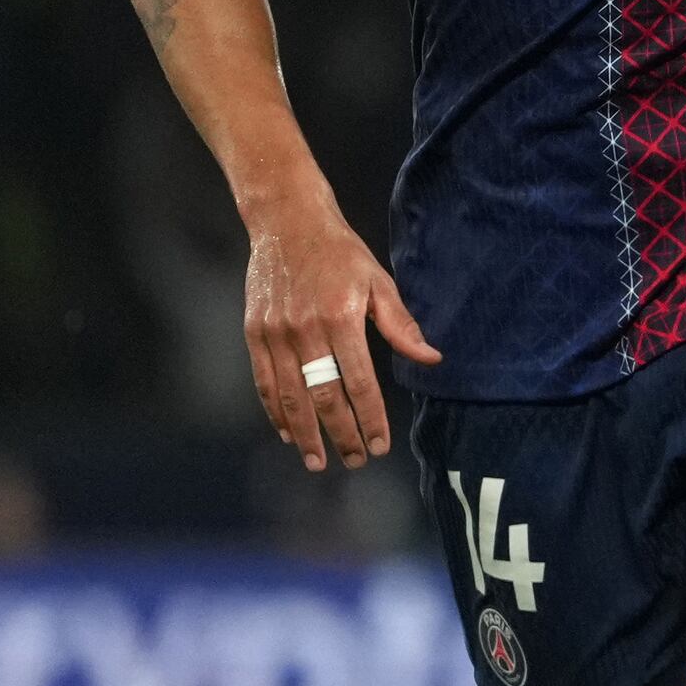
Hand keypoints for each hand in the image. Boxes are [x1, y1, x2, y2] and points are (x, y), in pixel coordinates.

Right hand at [243, 197, 440, 472]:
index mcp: (340, 318)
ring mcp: (274, 334)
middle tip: (356, 460)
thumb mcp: (379, 282)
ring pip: (289, 397)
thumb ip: (401, 325)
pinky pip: (264, 381)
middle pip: (323, 397)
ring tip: (318, 461)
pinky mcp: (254, 333)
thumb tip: (431, 358)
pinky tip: (288, 431)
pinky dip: (275, 410)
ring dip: (304, 434)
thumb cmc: (341, 253)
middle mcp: (304, 330)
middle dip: (340, 434)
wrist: (288, 224)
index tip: (380, 444)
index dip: (370, 418)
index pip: (359, 382)